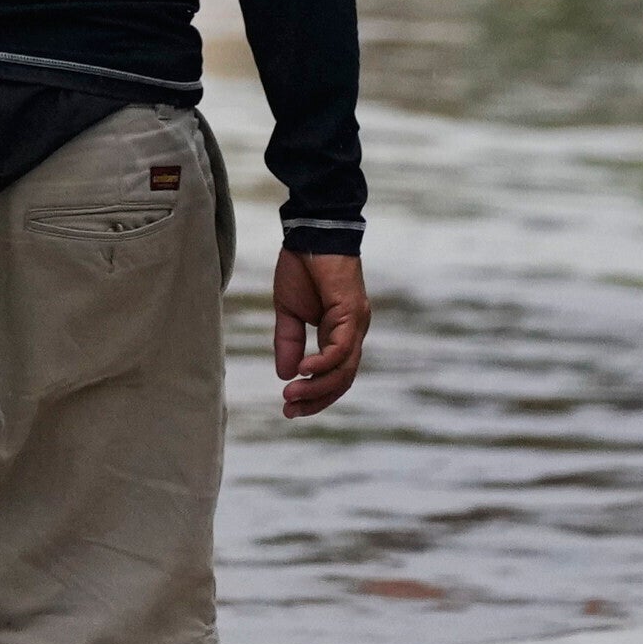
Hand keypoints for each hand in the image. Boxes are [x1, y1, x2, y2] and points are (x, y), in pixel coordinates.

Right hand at [272, 249, 368, 418]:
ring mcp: (355, 323)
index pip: (334, 375)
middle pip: (342, 379)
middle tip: (289, 411)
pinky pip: (340, 348)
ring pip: (344, 369)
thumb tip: (286, 375)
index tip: (289, 408)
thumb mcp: (288, 312)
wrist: (310, 232)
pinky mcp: (351, 312)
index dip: (314, 395)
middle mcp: (352, 332)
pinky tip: (303, 371)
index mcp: (339, 333)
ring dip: (317, 387)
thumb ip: (289, 343)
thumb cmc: (301, 266)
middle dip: (316, 399)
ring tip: (291, 396)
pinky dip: (323, 364)